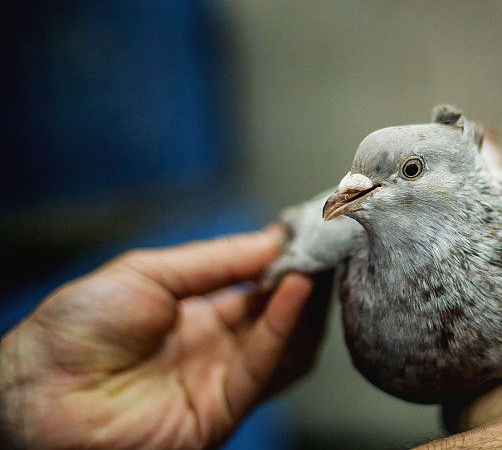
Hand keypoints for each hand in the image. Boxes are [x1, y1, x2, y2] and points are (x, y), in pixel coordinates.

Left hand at [0, 227, 331, 448]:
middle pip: (278, 313)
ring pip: (284, 342)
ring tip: (318, 262)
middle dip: (304, 276)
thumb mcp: (148, 273)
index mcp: (195, 313)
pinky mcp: (222, 410)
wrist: (36, 393)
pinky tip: (295, 290)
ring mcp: (220, 378)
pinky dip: (285, 327)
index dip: (284, 258)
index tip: (309, 230)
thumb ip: (215, 261)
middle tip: (327, 244)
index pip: (257, 284)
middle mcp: (215, 346)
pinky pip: (265, 366)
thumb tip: (273, 237)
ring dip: (305, 303)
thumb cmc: (75, 330)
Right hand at [427, 149, 501, 448]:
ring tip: (416, 207)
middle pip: (488, 226)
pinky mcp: (453, 327)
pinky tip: (407, 249)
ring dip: (440, 237)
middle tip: (438, 179)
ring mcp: (486, 305)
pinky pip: (431, 290)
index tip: (477, 153)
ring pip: (454, 254)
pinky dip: (422, 273)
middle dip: (467, 204)